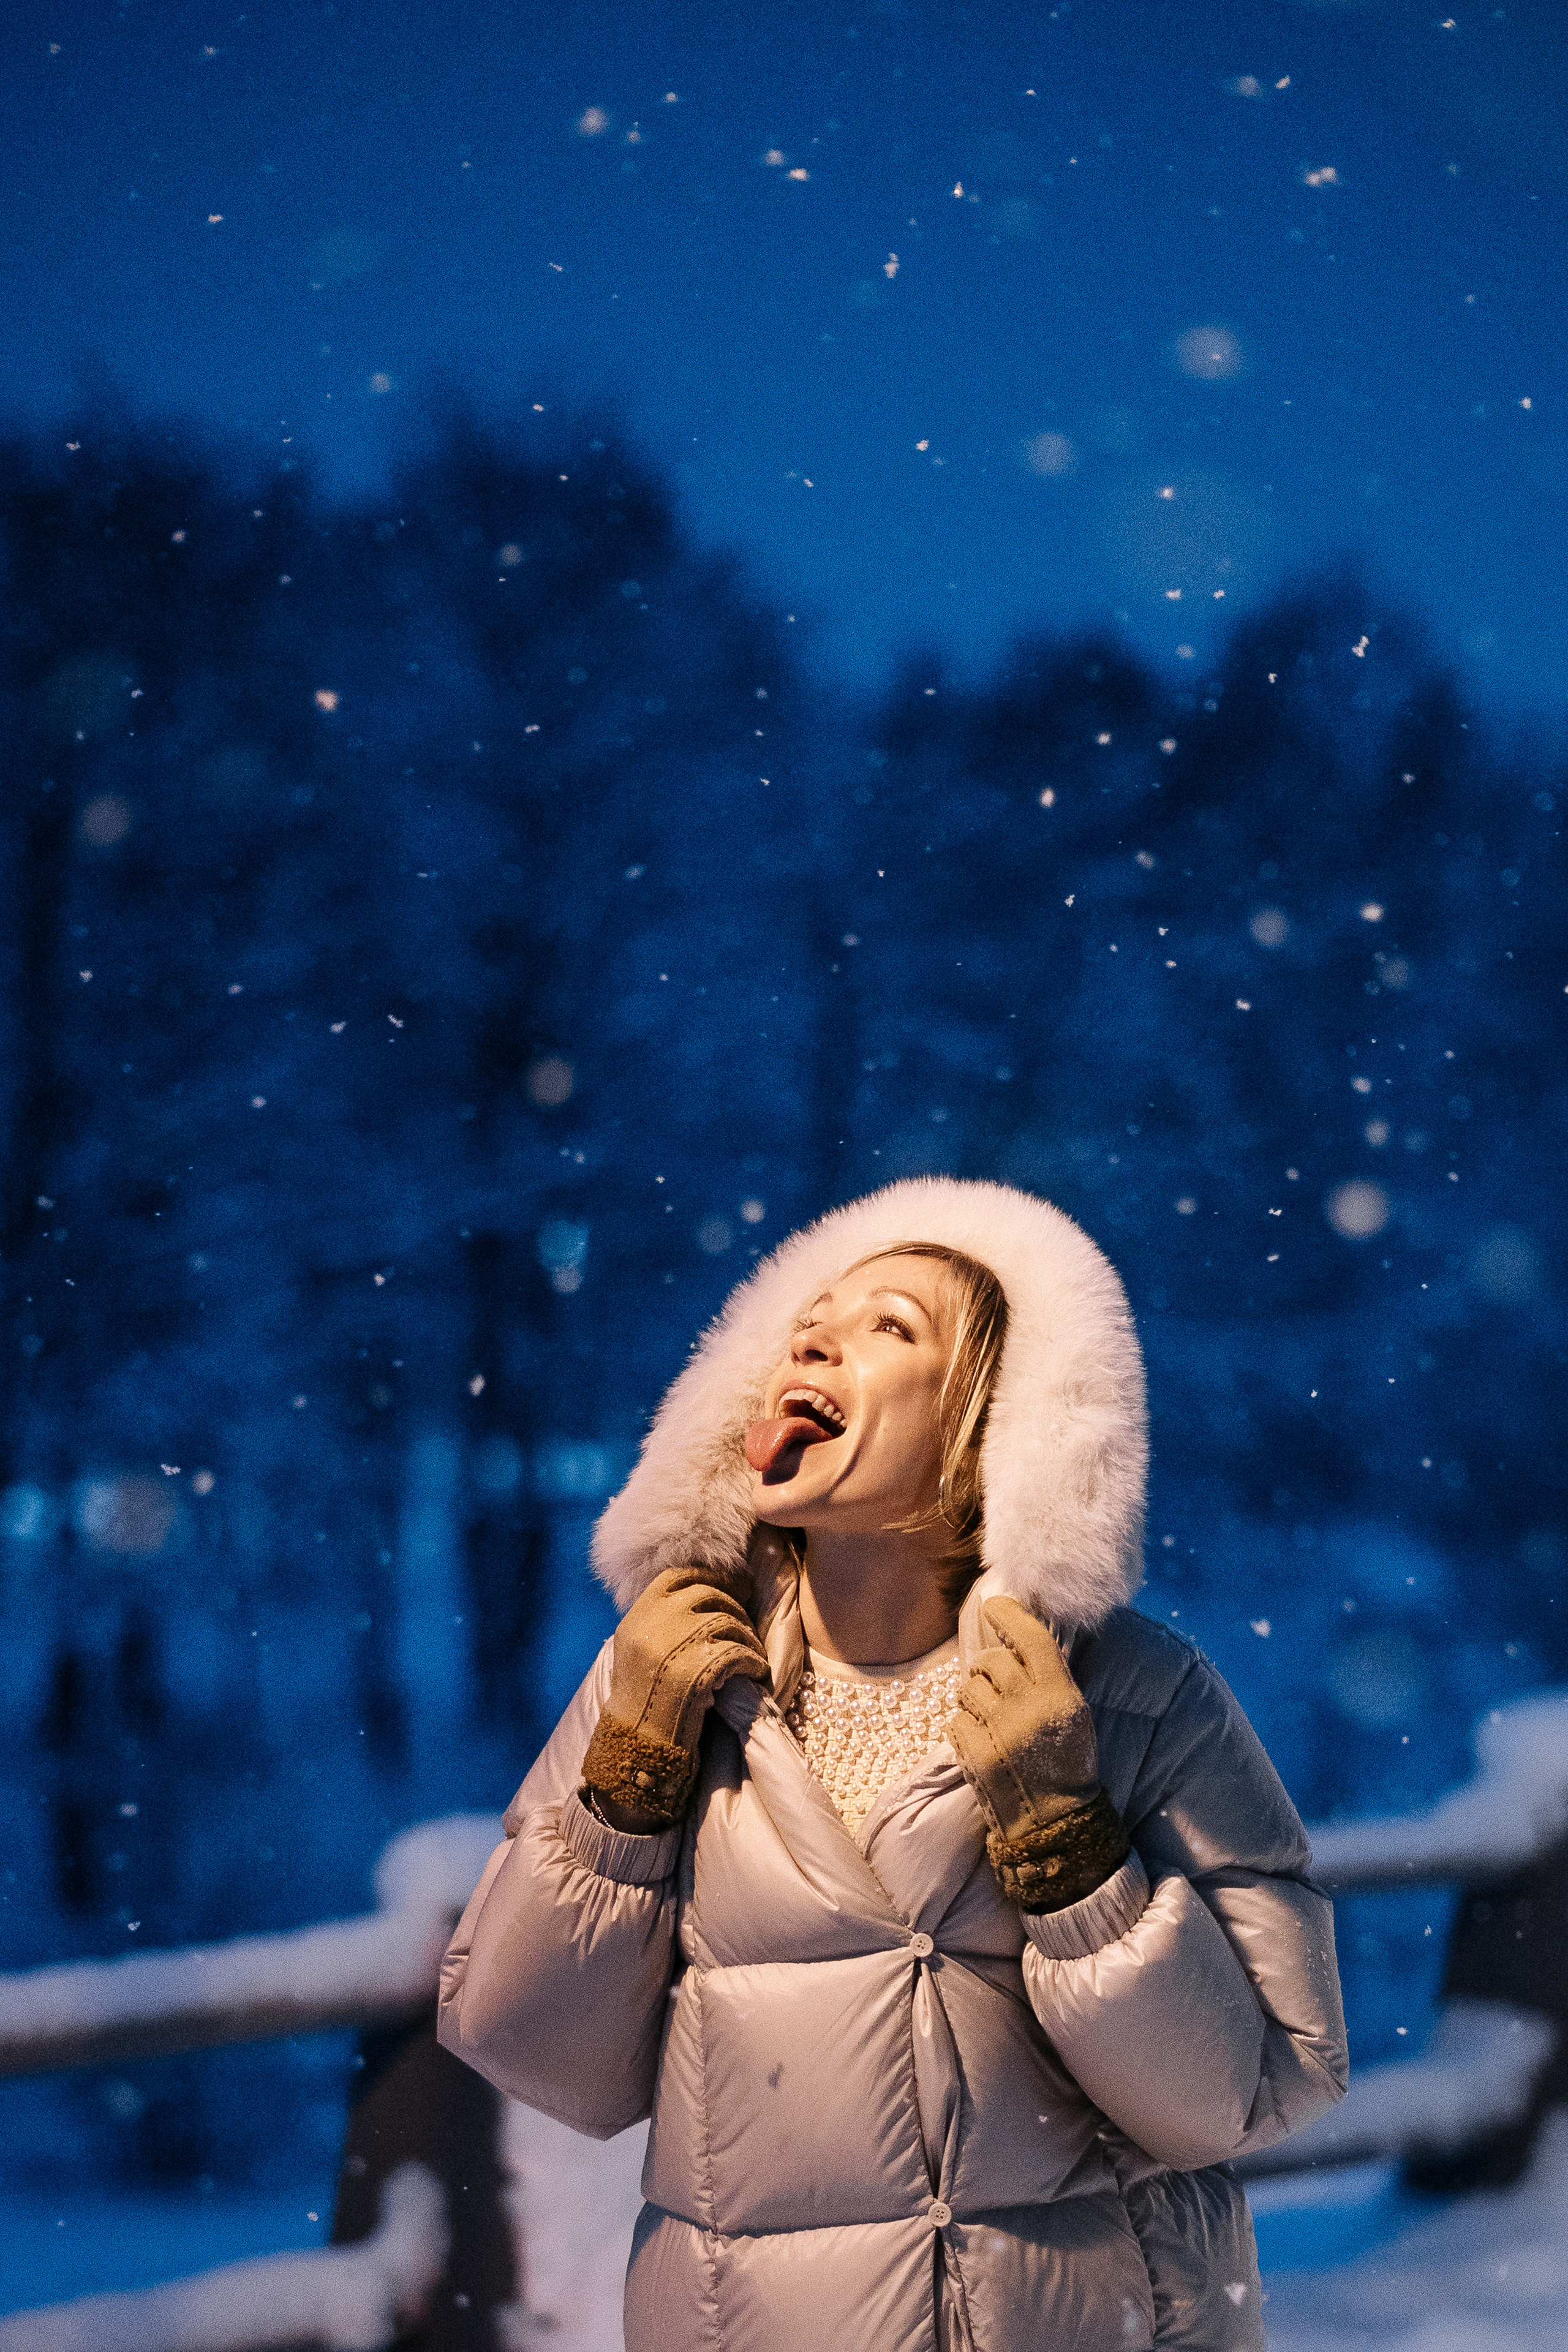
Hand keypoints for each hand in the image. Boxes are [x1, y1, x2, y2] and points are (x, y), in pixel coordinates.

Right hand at [582, 1563, 768, 1831]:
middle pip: (707, 1593)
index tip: (729, 1586)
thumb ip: (662, 1621)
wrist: (635, 1747)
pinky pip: (739, 1651)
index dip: (707, 1577)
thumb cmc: (643, 1701)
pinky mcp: (697, 1670)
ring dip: (747, 1638)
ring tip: (752, 1656)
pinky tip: (755, 1673)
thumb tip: (706, 1594)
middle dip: (734, 1607)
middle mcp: (653, 1623)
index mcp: (637, 1615)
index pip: (677, 1576)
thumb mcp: (638, 1650)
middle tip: (746, 1626)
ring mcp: (674, 1644)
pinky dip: (753, 1662)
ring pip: (728, 1621)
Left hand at [947, 1597, 1128, 1911]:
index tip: (993, 1606)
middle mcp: (1030, 1708)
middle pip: (990, 1661)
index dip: (1008, 1614)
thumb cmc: (1066, 1764)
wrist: (1056, 1822)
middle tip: (991, 1684)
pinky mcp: (977, 1756)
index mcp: (1060, 1694)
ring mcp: (1001, 1732)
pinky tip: (981, 1742)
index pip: (1031, 1636)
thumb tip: (1016, 1639)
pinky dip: (963, 1728)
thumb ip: (1048, 1677)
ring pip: (968, 1689)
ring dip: (972, 1699)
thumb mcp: (1072, 1714)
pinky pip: (955, 1721)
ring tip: (990, 1720)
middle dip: (985, 1668)